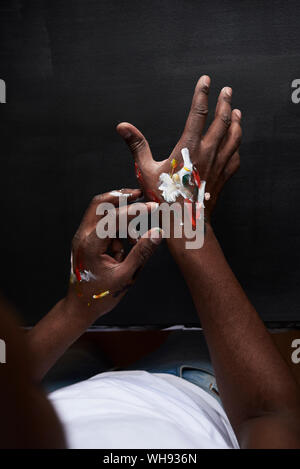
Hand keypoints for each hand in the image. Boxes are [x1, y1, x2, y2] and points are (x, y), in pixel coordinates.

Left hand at [66, 189, 161, 318]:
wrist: (79, 308)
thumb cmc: (100, 296)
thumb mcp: (126, 276)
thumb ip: (141, 252)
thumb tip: (157, 233)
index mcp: (90, 244)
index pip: (114, 217)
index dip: (136, 210)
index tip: (153, 206)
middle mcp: (82, 236)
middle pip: (99, 203)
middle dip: (121, 197)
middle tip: (140, 195)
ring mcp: (81, 238)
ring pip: (101, 214)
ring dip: (120, 219)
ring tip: (134, 241)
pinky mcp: (85, 242)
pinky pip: (102, 227)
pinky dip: (115, 232)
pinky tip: (124, 251)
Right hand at [116, 76, 241, 221]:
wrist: (186, 221)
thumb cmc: (164, 198)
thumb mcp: (145, 170)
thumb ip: (137, 145)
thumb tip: (123, 126)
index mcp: (189, 147)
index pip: (198, 112)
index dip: (202, 93)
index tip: (206, 80)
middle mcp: (208, 152)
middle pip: (222, 120)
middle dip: (225, 102)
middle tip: (227, 91)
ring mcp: (219, 164)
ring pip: (233, 136)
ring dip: (235, 121)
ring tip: (236, 112)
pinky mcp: (224, 176)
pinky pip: (235, 157)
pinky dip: (236, 146)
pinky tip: (235, 143)